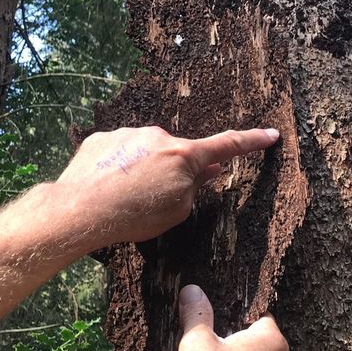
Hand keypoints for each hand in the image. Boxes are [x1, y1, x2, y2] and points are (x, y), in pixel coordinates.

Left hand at [51, 126, 278, 250]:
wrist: (80, 209)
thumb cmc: (133, 216)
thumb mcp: (176, 211)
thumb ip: (195, 188)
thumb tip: (205, 171)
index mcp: (184, 156)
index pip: (228, 145)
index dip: (252, 141)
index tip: (270, 134)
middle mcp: (159, 136)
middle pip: (178, 153)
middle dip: (175, 171)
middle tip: (157, 200)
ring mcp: (129, 134)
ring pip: (147, 152)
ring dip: (143, 171)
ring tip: (125, 199)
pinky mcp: (102, 139)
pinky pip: (120, 152)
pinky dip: (119, 169)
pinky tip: (106, 189)